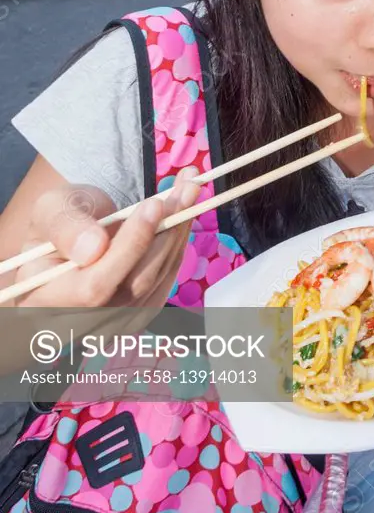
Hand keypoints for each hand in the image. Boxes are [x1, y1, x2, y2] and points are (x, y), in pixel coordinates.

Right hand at [6, 169, 200, 309]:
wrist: (72, 238)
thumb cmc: (57, 224)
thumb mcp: (51, 210)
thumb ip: (65, 227)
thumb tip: (93, 249)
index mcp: (45, 301)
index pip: (94, 287)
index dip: (130, 247)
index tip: (154, 205)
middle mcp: (79, 323)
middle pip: (134, 285)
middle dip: (164, 232)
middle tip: (186, 189)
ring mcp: (113, 324)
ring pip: (157, 280)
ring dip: (179, 231)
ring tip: (188, 189)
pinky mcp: (139, 312)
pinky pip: (166, 279)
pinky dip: (179, 242)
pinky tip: (185, 211)